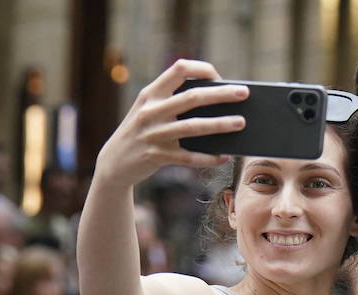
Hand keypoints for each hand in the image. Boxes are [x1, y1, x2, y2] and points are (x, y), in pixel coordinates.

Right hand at [93, 59, 246, 190]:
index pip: (178, 70)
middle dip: (221, 94)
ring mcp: (154, 134)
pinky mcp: (157, 156)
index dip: (202, 69)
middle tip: (244, 93)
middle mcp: (151, 111)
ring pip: (193, 127)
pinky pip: (189, 157)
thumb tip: (217, 104)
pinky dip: (209, 157)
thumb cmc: (142, 132)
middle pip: (192, 97)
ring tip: (241, 123)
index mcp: (150, 94)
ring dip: (220, 125)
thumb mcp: (149, 111)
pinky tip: (225, 156)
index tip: (220, 76)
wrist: (114, 162)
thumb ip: (173, 103)